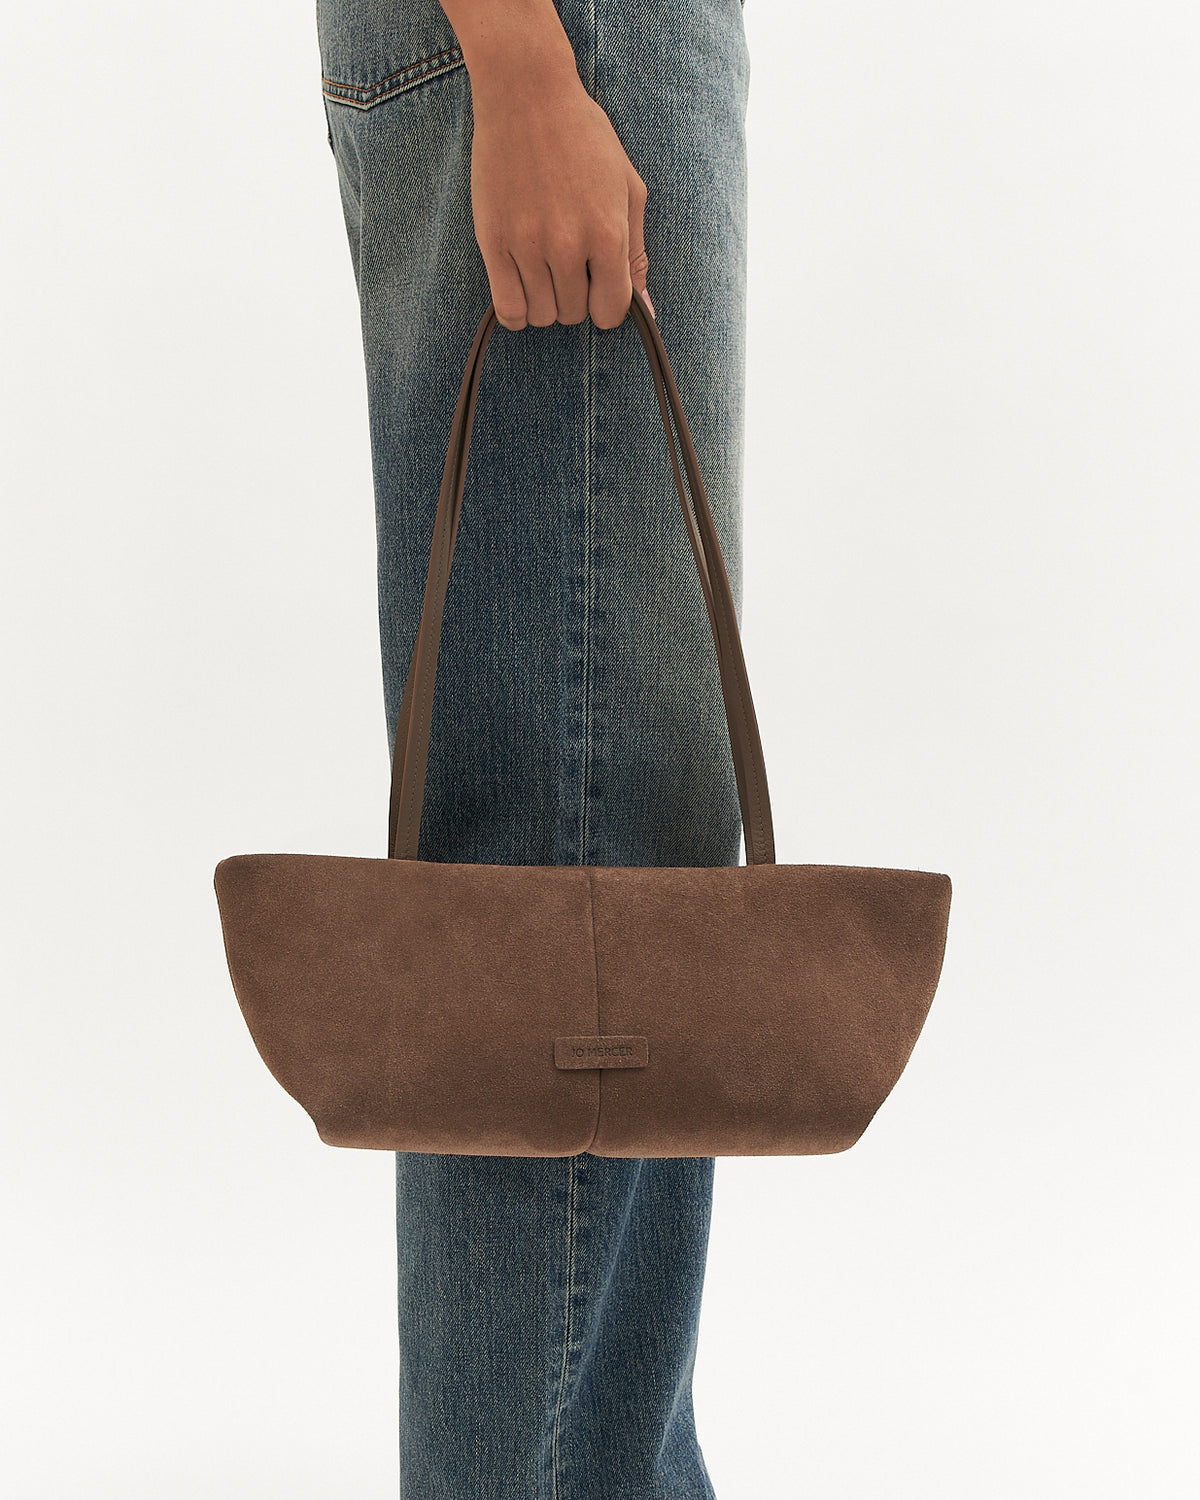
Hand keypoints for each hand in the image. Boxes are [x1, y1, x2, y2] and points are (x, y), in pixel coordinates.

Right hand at [467, 66, 653, 331]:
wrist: (526, 96)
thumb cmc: (585, 138)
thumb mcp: (629, 189)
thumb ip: (636, 254)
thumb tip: (646, 311)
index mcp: (607, 233)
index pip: (610, 311)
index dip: (607, 304)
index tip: (598, 285)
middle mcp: (567, 245)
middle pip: (574, 314)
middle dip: (576, 297)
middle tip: (569, 263)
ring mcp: (527, 245)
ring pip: (541, 315)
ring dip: (546, 302)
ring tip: (545, 268)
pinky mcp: (493, 242)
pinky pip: (507, 308)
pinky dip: (517, 310)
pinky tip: (522, 288)